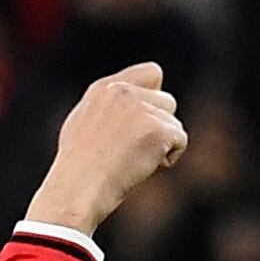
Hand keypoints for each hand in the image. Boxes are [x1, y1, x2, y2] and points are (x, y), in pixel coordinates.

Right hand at [25, 61, 189, 234]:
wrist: (79, 188)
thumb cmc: (79, 168)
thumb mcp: (84, 123)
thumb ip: (109, 107)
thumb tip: (132, 105)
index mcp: (105, 87)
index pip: (152, 72)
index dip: (156, 96)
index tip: (147, 121)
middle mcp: (124, 91)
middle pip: (167, 101)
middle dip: (159, 126)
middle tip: (134, 150)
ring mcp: (141, 108)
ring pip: (174, 123)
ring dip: (163, 144)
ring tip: (135, 161)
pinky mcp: (157, 129)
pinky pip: (181, 141)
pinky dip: (169, 159)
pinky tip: (144, 168)